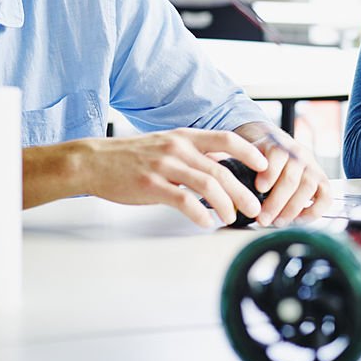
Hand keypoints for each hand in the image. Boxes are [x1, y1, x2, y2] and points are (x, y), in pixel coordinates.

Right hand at [80, 129, 267, 227]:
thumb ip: (193, 153)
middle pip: (221, 169)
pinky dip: (199, 214)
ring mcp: (164, 165)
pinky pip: (183, 200)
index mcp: (185, 136)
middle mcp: (178, 148)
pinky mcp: (150, 184)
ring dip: (225, 204)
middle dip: (243, 191)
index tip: (265, 167)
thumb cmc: (132, 157)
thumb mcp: (167, 144)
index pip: (227, 139)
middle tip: (255, 208)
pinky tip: (206, 223)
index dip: (249, 152)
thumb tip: (222, 165)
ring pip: (207, 184)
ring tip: (232, 218)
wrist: (95, 161)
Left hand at [234, 122, 332, 226]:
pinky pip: (325, 196)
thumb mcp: (248, 154)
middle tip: (262, 219)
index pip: (277, 154)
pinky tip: (299, 220)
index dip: (270, 172)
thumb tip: (227, 185)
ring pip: (308, 187)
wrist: (280, 147)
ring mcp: (312, 167)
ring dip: (292, 208)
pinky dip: (314, 210)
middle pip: (291, 177)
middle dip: (275, 202)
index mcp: (278, 144)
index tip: (259, 188)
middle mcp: (298, 154)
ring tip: (277, 222)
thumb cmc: (260, 158)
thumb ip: (240, 165)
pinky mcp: (322, 180)